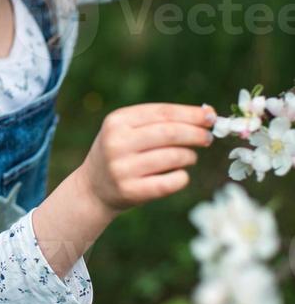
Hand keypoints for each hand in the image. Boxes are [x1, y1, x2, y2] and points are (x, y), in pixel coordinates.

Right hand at [78, 102, 215, 215]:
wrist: (93, 188)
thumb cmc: (121, 152)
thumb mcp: (127, 129)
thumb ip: (160, 121)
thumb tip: (207, 113)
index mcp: (117, 121)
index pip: (162, 113)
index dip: (190, 114)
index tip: (211, 116)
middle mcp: (117, 142)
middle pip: (169, 133)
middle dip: (196, 134)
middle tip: (208, 138)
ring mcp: (122, 168)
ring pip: (173, 157)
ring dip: (190, 156)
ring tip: (190, 157)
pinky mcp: (130, 191)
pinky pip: (170, 182)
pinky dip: (182, 177)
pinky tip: (180, 175)